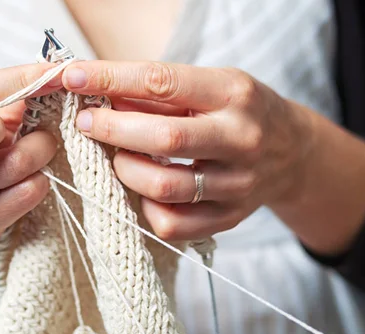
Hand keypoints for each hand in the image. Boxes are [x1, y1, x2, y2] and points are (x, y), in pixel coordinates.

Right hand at [0, 64, 61, 254]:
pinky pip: (22, 197)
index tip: (55, 74)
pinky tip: (38, 176)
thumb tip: (57, 77)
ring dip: (38, 153)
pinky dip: (40, 181)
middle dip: (7, 127)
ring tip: (44, 148)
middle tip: (36, 125)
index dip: (19, 80)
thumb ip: (11, 97)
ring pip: (4, 169)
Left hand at [62, 61, 315, 239]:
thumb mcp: (212, 86)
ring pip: (165, 187)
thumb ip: (161, 92)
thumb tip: (102, 94)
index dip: (111, 80)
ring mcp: (238, 184)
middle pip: (164, 139)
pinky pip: (173, 224)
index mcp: (234, 94)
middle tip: (87, 124)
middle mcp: (241, 139)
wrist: (292, 152)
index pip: (162, 83)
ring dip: (126, 170)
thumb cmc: (240, 112)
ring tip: (118, 157)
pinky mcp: (229, 218)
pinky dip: (146, 208)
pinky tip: (145, 191)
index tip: (73, 78)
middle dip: (113, 130)